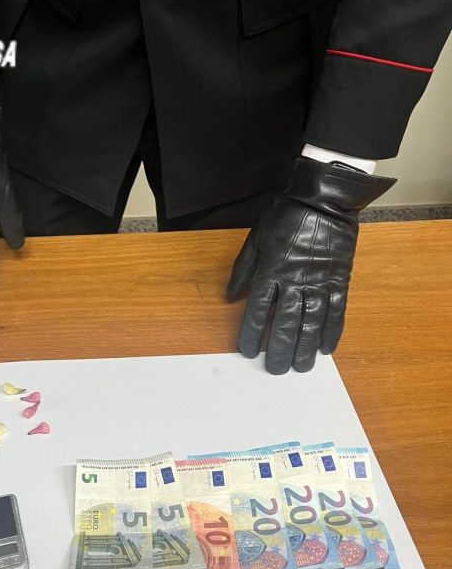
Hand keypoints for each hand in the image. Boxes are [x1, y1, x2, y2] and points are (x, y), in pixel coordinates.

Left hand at [226, 157, 395, 373]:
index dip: (252, 333)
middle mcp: (296, 280)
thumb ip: (243, 269)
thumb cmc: (286, 216)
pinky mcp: (339, 279)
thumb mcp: (256, 238)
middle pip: (286, 323)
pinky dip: (332, 331)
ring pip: (312, 322)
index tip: (248, 351)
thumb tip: (229, 297)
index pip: (259, 310)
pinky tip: (326, 348)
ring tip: (301, 367)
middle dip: (280, 349)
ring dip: (306, 348)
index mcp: (272, 270)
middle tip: (276, 370)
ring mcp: (320, 281)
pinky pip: (337, 311)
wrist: (324, 199)